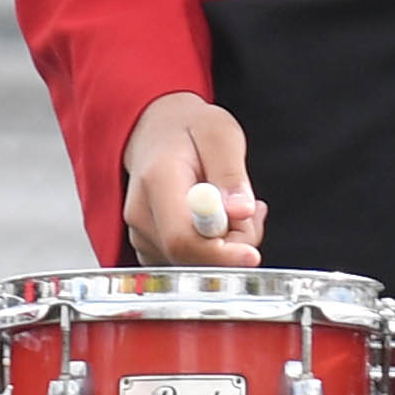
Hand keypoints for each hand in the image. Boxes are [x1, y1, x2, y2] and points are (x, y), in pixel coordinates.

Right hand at [121, 92, 268, 266]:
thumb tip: (241, 211)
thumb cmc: (190, 131)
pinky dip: (216, 247)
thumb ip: (230, 173)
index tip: (251, 254)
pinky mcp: (150, 248)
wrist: (158, 132)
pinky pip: (192, 263)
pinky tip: (220, 218)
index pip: (181, 238)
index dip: (219, 253)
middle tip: (253, 209)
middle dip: (233, 245)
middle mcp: (141, 214)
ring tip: (232, 203)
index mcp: (157, 181)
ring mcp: (141, 235)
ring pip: (196, 263)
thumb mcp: (220, 134)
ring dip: (228, 243)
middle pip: (191, 256)